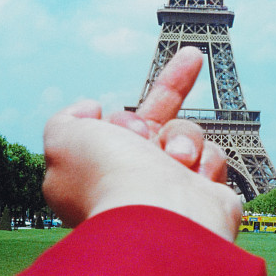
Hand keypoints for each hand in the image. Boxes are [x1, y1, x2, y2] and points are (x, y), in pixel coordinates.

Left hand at [42, 47, 242, 240]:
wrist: (161, 219)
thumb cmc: (110, 177)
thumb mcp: (63, 138)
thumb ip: (66, 119)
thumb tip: (91, 109)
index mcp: (98, 172)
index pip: (112, 130)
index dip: (115, 120)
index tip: (101, 113)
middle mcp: (135, 181)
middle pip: (156, 120)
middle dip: (174, 85)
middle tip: (192, 56)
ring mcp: (171, 189)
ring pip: (186, 134)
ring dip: (184, 136)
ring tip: (177, 158)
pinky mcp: (205, 196)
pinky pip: (212, 156)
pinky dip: (206, 159)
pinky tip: (195, 175)